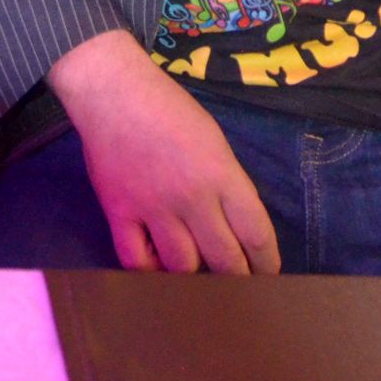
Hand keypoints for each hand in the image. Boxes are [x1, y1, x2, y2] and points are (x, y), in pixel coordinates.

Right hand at [47, 30, 279, 274]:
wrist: (113, 92)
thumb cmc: (169, 108)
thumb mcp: (213, 140)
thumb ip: (226, 184)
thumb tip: (233, 226)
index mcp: (222, 175)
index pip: (256, 234)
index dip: (266, 263)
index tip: (267, 275)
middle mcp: (192, 197)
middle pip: (224, 260)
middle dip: (236, 279)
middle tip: (238, 288)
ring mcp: (153, 208)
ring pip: (182, 267)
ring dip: (194, 277)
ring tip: (198, 280)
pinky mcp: (119, 213)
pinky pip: (136, 260)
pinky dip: (149, 270)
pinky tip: (156, 266)